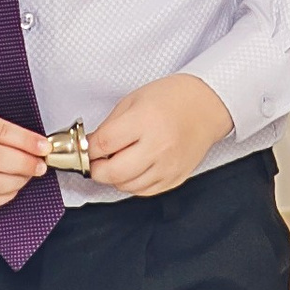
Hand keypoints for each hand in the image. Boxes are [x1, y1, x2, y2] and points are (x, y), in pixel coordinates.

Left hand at [88, 74, 232, 198]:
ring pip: (127, 186)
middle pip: (113, 172)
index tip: (83, 148)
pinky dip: (132, 184)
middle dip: (95, 169)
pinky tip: (131, 170)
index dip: (87, 149)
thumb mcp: (134, 100)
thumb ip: (110, 125)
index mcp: (145, 121)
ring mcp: (168, 165)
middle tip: (93, 161)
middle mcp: (157, 146)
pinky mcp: (175, 178)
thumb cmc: (171, 98)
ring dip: (113, 178)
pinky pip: (145, 191)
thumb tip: (90, 146)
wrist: (206, 106)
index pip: (104, 144)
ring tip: (113, 163)